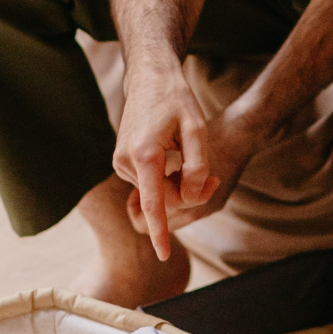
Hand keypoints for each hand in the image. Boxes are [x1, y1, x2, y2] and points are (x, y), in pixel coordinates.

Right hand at [112, 61, 219, 258]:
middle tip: (212, 176)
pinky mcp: (122, 161)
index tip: (163, 255)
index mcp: (144, 156)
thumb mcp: (197, 129)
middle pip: (160, 199)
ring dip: (176, 184)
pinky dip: (165, 178)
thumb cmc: (176, 99)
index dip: (159, 231)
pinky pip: (148, 183)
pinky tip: (174, 156)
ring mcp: (121, 163)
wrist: (149, 78)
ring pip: (154, 192)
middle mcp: (126, 163)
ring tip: (191, 157)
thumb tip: (190, 196)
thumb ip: (196, 166)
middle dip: (186, 193)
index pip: (152, 204)